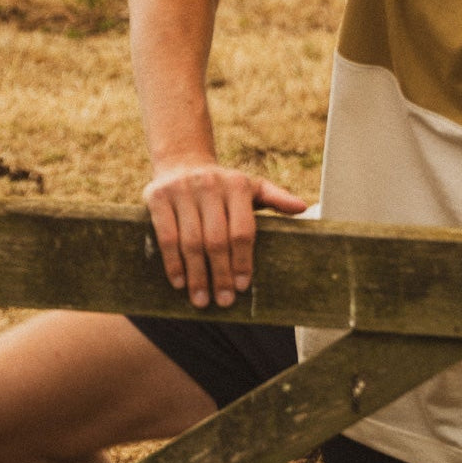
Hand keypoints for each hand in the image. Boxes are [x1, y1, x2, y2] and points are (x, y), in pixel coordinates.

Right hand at [143, 165, 307, 308]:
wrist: (183, 162)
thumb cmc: (224, 186)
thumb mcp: (252, 187)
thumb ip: (276, 198)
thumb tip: (303, 208)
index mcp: (238, 184)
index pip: (242, 230)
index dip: (242, 260)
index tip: (242, 287)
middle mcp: (210, 184)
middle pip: (216, 239)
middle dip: (220, 274)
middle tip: (223, 300)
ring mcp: (182, 190)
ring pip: (191, 241)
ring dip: (196, 275)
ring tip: (201, 300)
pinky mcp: (158, 196)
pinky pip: (166, 236)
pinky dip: (173, 262)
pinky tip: (179, 282)